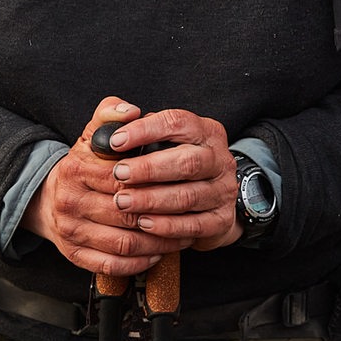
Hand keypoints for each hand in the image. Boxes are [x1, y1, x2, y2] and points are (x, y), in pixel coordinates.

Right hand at [22, 98, 239, 276]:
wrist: (50, 198)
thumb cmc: (83, 164)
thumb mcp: (92, 133)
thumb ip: (111, 114)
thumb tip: (132, 111)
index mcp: (76, 169)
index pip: (120, 178)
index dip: (151, 181)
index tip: (178, 181)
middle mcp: (70, 202)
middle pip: (125, 213)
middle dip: (160, 215)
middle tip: (188, 214)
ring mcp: (71, 232)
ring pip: (123, 244)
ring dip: (156, 243)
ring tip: (181, 235)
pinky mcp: (75, 255)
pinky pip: (112, 265)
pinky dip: (139, 262)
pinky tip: (158, 253)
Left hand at [103, 105, 239, 253]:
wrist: (210, 197)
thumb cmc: (174, 160)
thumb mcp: (160, 134)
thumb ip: (136, 121)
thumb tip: (121, 114)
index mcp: (206, 131)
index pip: (178, 122)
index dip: (145, 130)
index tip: (116, 141)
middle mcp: (219, 159)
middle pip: (188, 162)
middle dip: (149, 169)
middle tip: (118, 174)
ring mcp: (223, 190)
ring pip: (188, 196)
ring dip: (152, 200)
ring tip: (122, 201)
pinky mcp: (221, 220)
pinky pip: (194, 226)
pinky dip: (166, 226)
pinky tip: (143, 223)